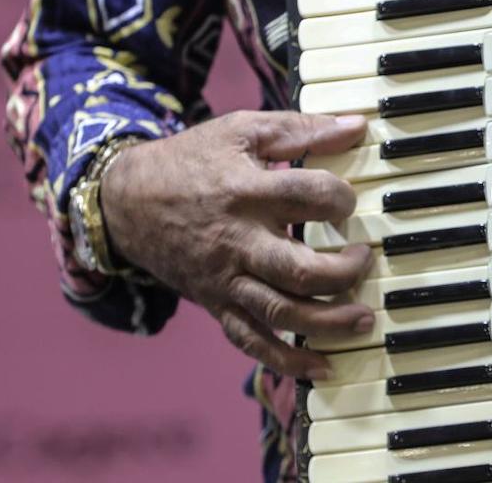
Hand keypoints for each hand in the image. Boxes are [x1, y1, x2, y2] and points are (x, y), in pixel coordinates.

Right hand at [102, 111, 371, 378]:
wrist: (126, 201)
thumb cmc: (191, 161)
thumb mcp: (242, 130)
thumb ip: (302, 128)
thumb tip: (357, 125)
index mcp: (247, 192)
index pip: (310, 197)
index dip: (340, 198)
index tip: (348, 200)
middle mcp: (238, 242)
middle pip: (300, 270)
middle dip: (345, 271)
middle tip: (365, 257)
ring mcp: (227, 279)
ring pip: (282, 312)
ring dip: (329, 321)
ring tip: (364, 317)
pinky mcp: (217, 304)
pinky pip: (252, 341)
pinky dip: (287, 360)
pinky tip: (323, 366)